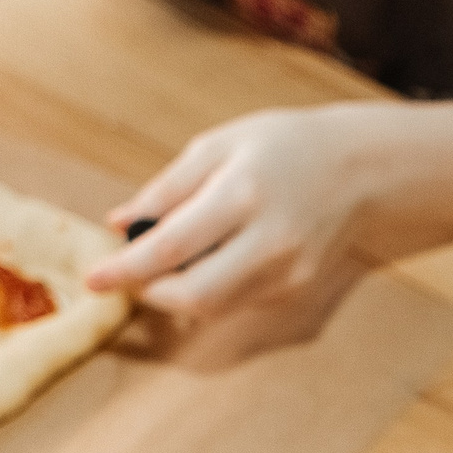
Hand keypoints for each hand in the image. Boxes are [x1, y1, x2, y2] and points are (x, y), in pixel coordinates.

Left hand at [84, 103, 406, 332]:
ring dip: (176, 293)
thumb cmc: (283, 147)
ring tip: (162, 264)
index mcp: (243, 195)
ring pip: (214, 306)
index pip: (172, 246)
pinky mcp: (295, 290)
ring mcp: (287, 273)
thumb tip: (120, 224)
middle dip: (150, 293)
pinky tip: (207, 261)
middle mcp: (269, 242)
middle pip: (194, 295)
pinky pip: (236, 301)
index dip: (127, 268)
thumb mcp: (218, 146)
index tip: (93, 278)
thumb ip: (167, 188)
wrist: (359, 169)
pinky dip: (209, 288)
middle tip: (126, 277)